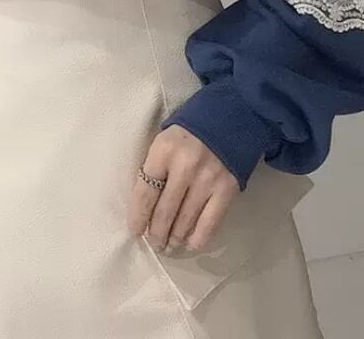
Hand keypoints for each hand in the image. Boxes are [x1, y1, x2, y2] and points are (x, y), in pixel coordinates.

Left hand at [127, 124, 238, 251]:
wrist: (229, 119)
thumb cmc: (187, 133)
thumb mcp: (164, 142)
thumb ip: (155, 168)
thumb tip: (145, 206)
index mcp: (164, 151)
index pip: (145, 192)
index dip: (138, 216)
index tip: (135, 230)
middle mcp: (185, 167)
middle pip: (165, 211)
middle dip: (156, 232)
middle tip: (154, 242)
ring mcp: (207, 180)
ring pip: (185, 221)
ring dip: (174, 238)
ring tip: (168, 245)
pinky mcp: (226, 190)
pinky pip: (209, 223)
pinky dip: (198, 238)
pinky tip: (190, 243)